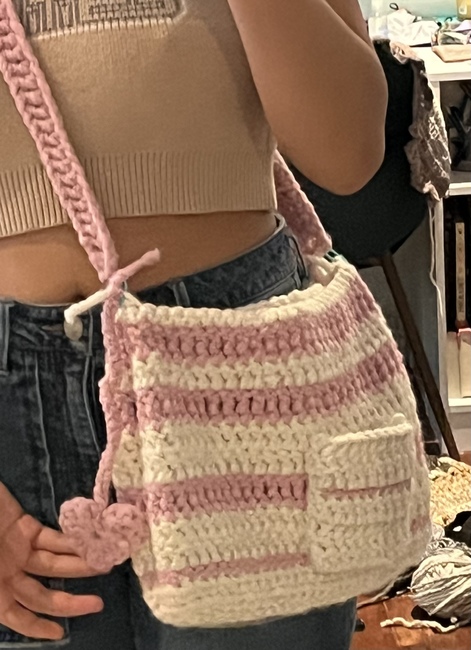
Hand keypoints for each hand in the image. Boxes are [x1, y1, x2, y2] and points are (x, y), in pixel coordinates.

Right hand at [0, 483, 103, 640]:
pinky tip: (88, 544)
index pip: (14, 615)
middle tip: (98, 603)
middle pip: (41, 593)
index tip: (59, 633)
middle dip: (69, 601)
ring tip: (102, 568)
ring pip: (52, 564)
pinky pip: (51, 537)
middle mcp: (5, 573)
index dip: (35, 627)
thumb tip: (9, 608)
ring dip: (78, 566)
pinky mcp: (25, 525)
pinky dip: (70, 541)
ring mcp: (16, 549)